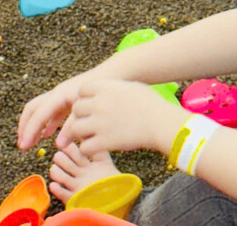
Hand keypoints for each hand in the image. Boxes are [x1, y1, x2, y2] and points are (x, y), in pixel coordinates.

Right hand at [18, 70, 110, 149]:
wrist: (114, 74)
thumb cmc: (101, 90)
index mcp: (59, 94)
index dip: (30, 131)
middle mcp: (57, 93)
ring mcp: (61, 95)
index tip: (23, 146)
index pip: (38, 114)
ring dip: (34, 126)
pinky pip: (51, 112)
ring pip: (40, 111)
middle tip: (22, 145)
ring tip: (30, 143)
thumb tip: (58, 145)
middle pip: (33, 109)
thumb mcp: (87, 110)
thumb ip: (73, 127)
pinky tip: (46, 135)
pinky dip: (46, 123)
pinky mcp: (67, 99)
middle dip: (25, 127)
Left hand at [56, 80, 186, 156]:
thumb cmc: (151, 104)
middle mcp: (100, 103)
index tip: (93, 104)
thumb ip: (113, 88)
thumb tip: (104, 88)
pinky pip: (84, 147)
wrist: (162, 122)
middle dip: (82, 115)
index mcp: (106, 88)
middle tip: (92, 121)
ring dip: (82, 132)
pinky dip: (89, 148)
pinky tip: (99, 146)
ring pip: (75, 128)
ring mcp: (100, 123)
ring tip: (92, 135)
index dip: (86, 97)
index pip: (82, 89)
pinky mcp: (104, 142)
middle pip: (76, 108)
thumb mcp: (131, 87)